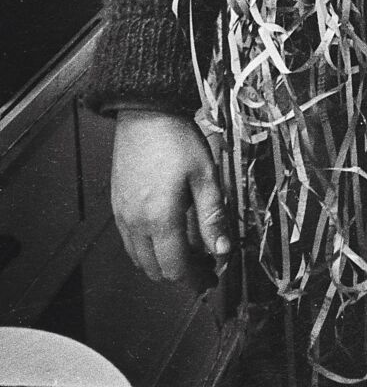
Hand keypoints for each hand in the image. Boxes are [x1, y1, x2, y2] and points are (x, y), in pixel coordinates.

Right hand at [111, 110, 229, 285]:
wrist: (146, 114)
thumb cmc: (177, 139)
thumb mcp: (205, 175)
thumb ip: (213, 216)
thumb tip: (222, 250)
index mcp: (160, 218)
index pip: (176, 269)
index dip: (196, 279)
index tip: (211, 276)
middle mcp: (136, 223)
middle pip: (156, 271)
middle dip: (181, 274)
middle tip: (204, 264)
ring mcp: (123, 216)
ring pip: (140, 260)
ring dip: (162, 263)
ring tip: (186, 250)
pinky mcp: (117, 206)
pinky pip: (129, 243)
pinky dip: (146, 249)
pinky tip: (164, 235)